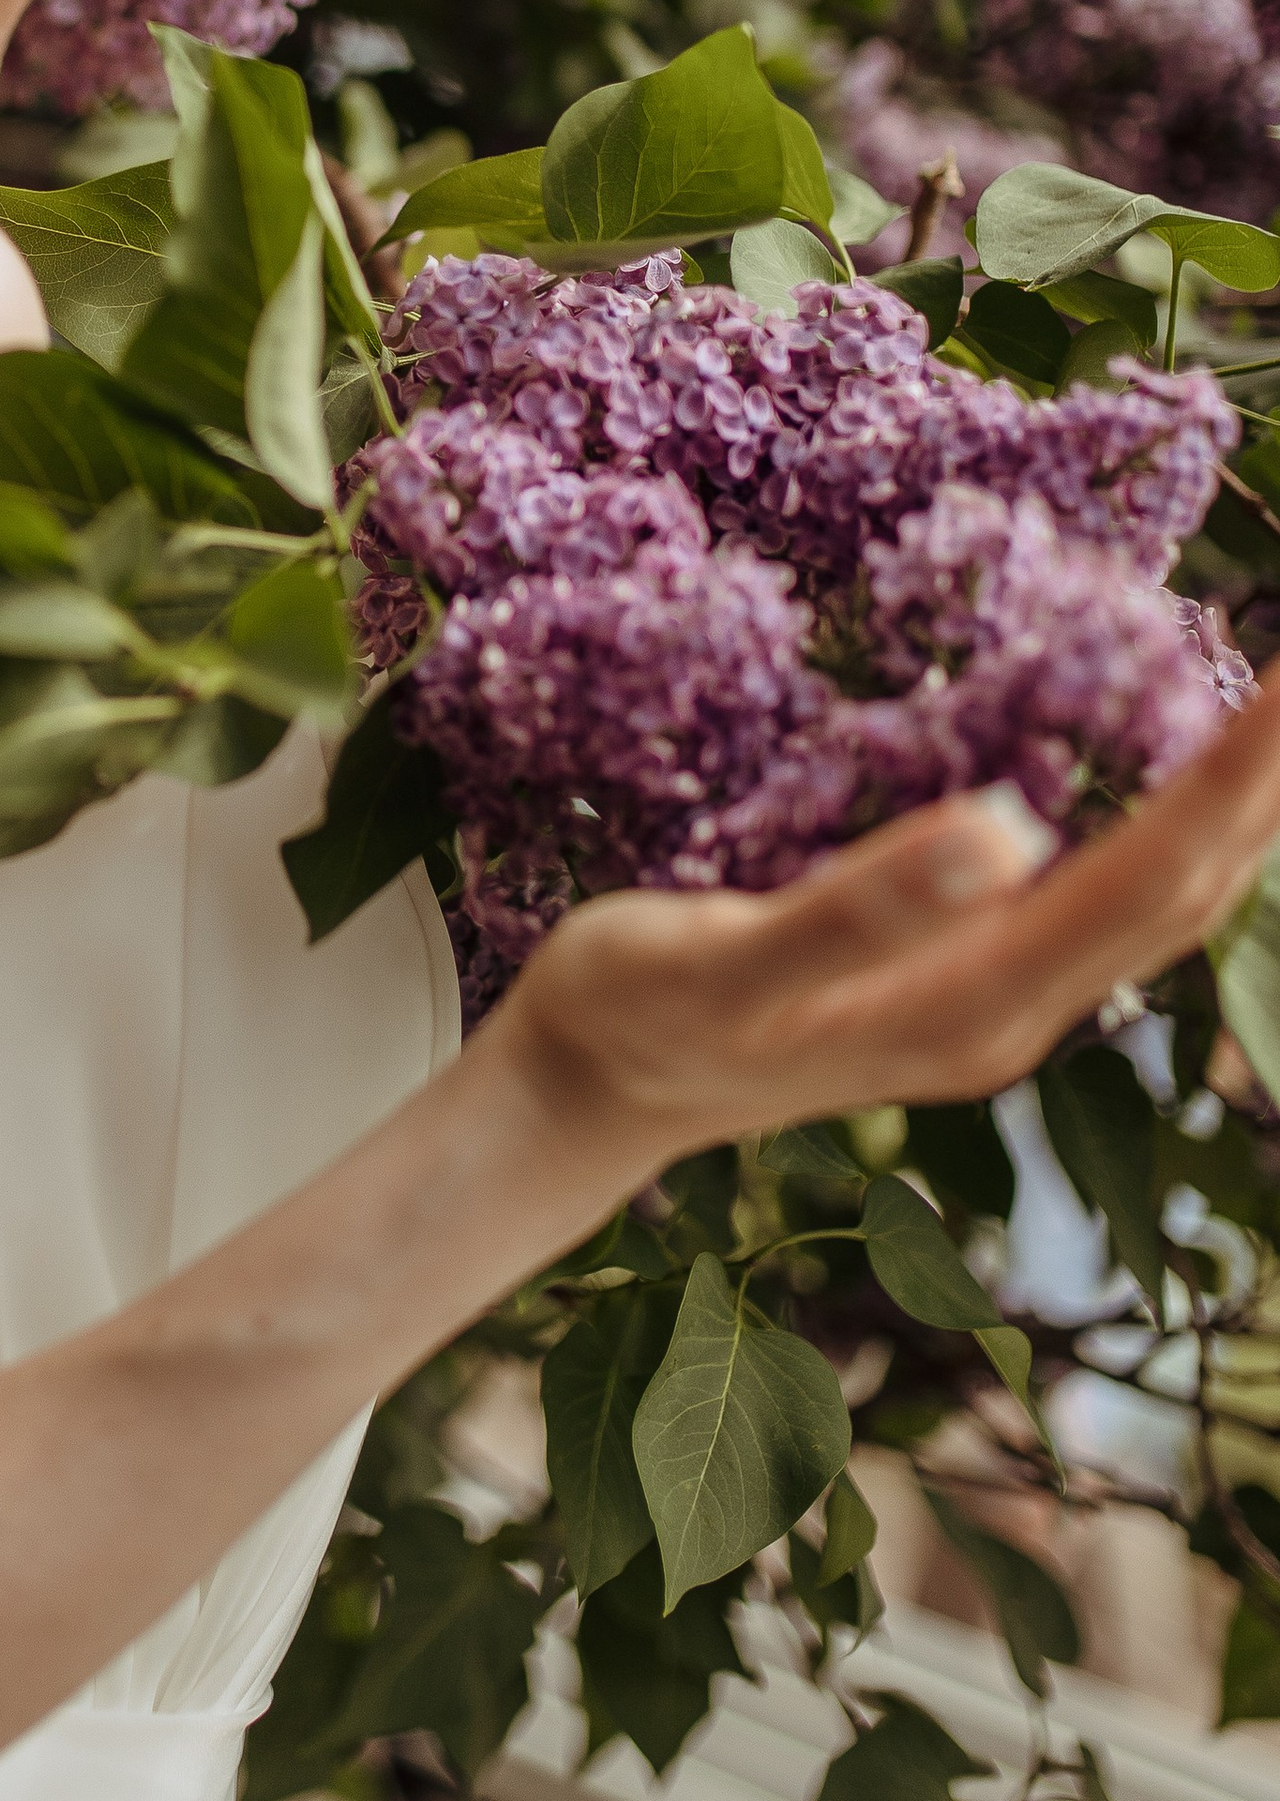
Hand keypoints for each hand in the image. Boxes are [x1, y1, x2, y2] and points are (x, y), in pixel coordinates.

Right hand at [492, 678, 1279, 1166]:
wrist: (588, 1089)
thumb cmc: (640, 1010)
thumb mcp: (727, 955)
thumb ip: (861, 906)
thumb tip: (1010, 828)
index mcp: (976, 1001)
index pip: (1154, 877)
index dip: (1236, 778)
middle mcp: (1013, 1010)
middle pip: (1192, 893)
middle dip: (1266, 783)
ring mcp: (994, 1002)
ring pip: (1164, 902)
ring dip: (1234, 807)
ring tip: (1274, 710)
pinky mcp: (965, 980)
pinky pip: (1109, 897)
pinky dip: (1167, 821)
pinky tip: (1166, 770)